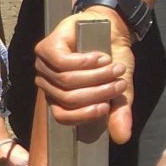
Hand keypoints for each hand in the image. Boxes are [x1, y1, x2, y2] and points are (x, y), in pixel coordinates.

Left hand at [34, 8, 134, 141]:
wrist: (111, 28)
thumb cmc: (111, 59)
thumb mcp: (118, 87)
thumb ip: (118, 111)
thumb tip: (122, 138)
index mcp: (60, 97)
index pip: (61, 116)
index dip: (83, 114)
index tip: (106, 107)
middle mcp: (48, 83)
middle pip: (68, 98)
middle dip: (98, 92)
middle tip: (120, 82)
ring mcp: (44, 65)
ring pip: (67, 81)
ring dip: (97, 76)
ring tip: (116, 68)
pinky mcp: (47, 48)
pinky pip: (64, 62)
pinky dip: (87, 62)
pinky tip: (101, 58)